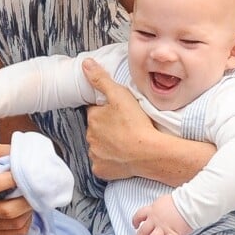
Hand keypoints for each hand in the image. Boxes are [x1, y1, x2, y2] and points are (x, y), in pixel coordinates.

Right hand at [0, 143, 32, 234]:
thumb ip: (6, 150)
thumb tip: (24, 153)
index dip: (11, 181)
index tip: (27, 174)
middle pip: (6, 210)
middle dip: (27, 200)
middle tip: (37, 190)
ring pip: (15, 222)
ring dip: (29, 210)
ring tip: (32, 199)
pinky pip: (17, 233)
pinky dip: (27, 222)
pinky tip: (26, 211)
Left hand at [83, 58, 155, 180]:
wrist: (149, 152)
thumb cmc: (136, 122)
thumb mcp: (119, 94)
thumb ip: (101, 79)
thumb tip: (85, 64)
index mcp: (92, 118)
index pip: (95, 111)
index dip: (106, 111)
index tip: (118, 113)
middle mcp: (90, 137)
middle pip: (96, 129)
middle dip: (106, 128)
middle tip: (125, 127)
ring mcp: (95, 155)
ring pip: (99, 146)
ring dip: (108, 144)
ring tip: (125, 141)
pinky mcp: (101, 170)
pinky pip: (102, 164)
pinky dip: (110, 161)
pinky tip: (121, 157)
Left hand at [132, 194, 192, 234]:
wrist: (189, 202)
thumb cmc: (179, 199)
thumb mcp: (164, 201)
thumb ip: (159, 208)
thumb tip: (159, 211)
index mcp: (153, 210)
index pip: (139, 215)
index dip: (136, 220)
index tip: (135, 225)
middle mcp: (155, 220)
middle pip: (143, 231)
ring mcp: (163, 228)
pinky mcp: (173, 234)